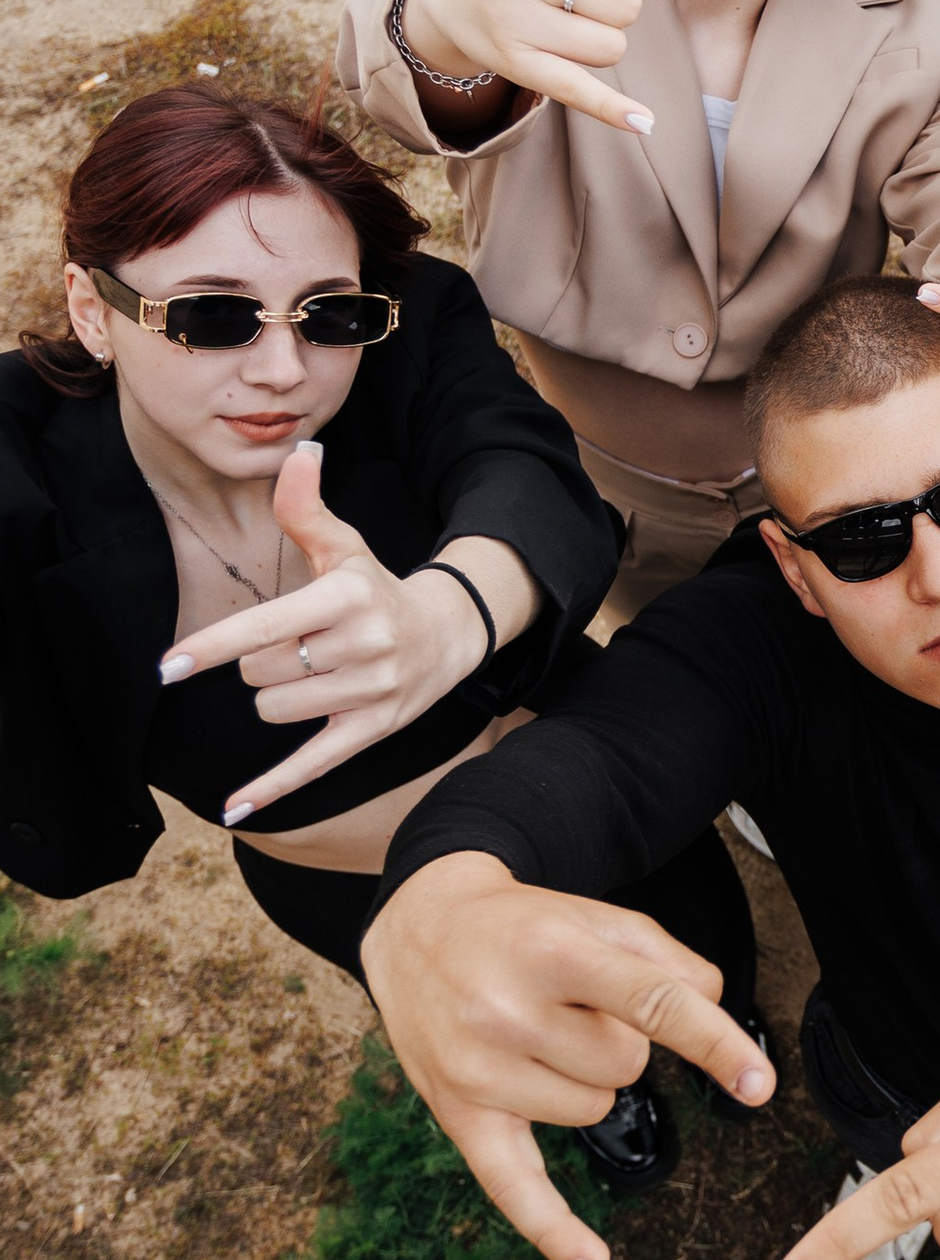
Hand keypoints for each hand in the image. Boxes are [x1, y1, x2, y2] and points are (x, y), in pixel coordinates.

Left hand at [160, 446, 502, 824]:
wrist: (450, 633)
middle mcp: (364, 644)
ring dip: (277, 696)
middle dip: (262, 663)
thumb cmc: (377, 587)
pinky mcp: (376, 728)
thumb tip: (299, 450)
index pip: (266, 625)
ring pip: (276, 709)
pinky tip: (232, 809)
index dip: (214, 646)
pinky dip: (271, 788)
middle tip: (297, 647)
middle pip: (263, 672)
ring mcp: (373, 690)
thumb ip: (307, 506)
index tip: (169, 667)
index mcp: (349, 596)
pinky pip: (312, 764)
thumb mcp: (346, 547)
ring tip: (312, 676)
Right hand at [360, 853, 773, 1259]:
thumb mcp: (598, 918)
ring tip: (543, 1033)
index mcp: (555, 952)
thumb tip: (716, 1004)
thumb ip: (669, 958)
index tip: (759, 1083)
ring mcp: (478, 1070)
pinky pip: (514, 1186)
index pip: (652, 1004)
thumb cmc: (527, 926)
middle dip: (622, 1038)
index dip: (714, 1042)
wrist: (421, 929)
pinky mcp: (458, 1114)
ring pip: (594, 1109)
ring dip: (589, 1079)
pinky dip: (554, 1229)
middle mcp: (508, 1012)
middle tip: (575, 1004)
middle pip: (626, 1065)